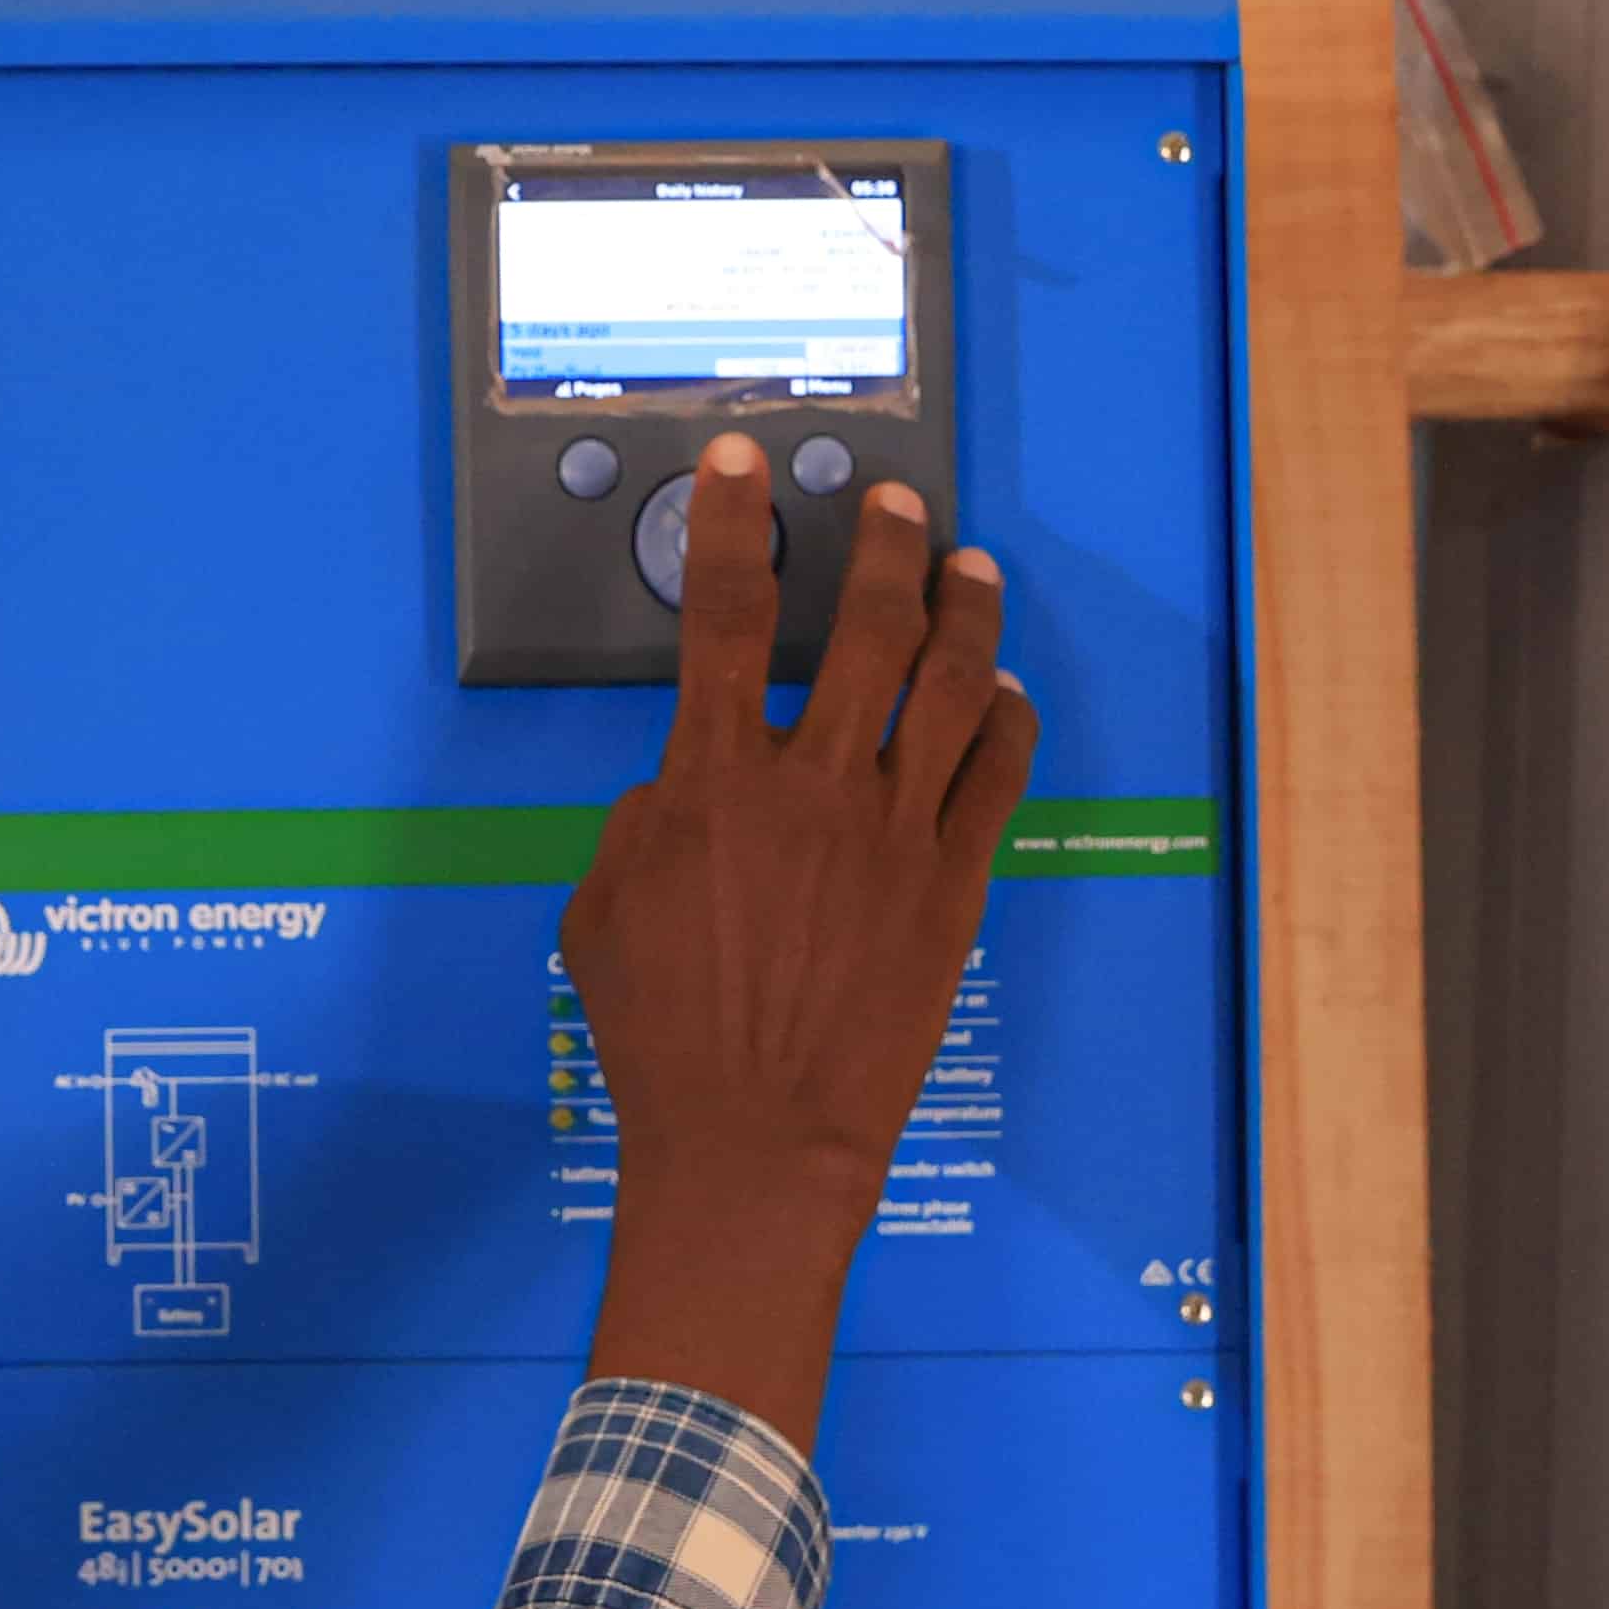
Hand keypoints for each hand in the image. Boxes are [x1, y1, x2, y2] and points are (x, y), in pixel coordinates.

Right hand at [563, 442, 1028, 1444]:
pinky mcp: (952, 885)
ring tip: (969, 565)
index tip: (741, 466)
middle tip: (894, 503)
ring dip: (965, 609)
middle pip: (864, 626)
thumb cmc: (663, 1039)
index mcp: (711, 783)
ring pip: (952, 682)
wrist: (754, 1142)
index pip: (720, 616)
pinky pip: (998, 772)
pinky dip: (1007, 717)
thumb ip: (648, 818)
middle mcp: (813, 787)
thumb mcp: (601, 909)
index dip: (732, 526)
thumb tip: (690, 780)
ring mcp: (894, 834)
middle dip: (883, 544)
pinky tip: (1006, 692)